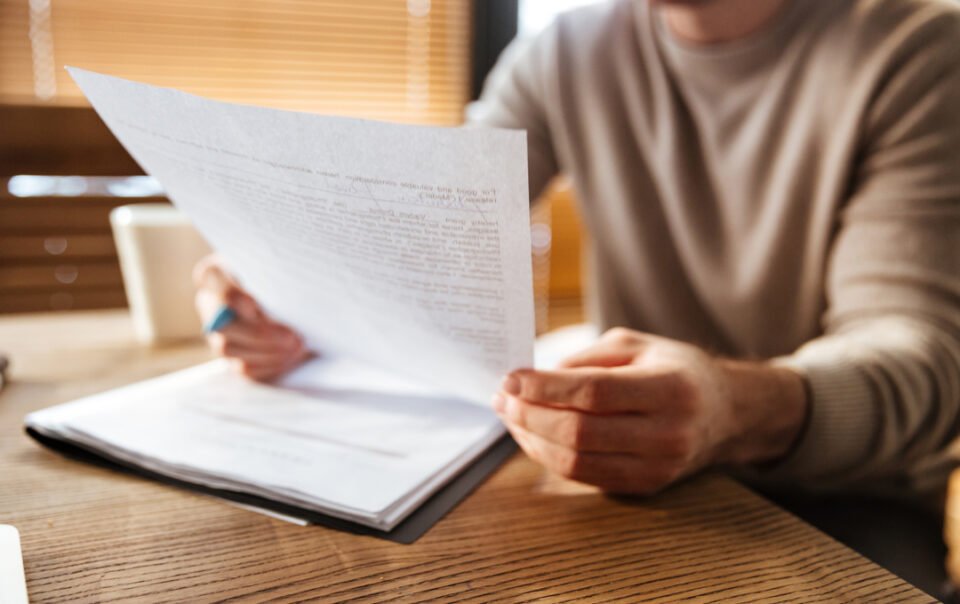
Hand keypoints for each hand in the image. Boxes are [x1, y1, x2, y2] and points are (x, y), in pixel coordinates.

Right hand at [193, 254, 308, 380]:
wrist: (289, 291)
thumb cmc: (283, 271)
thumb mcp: (280, 264)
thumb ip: (279, 272)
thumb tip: (296, 293)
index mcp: (215, 273)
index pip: (212, 277)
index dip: (231, 295)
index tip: (254, 306)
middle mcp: (210, 304)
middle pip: (223, 324)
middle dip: (259, 334)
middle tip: (292, 336)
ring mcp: (219, 333)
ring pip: (231, 349)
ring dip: (268, 352)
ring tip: (298, 347)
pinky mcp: (234, 356)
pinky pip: (244, 367)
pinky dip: (269, 365)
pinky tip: (292, 358)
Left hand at [494, 328, 807, 494]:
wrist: (726, 413)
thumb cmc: (675, 369)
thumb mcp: (636, 345)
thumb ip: (587, 359)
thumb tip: (534, 379)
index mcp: (670, 388)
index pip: (594, 393)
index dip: (545, 388)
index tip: (511, 378)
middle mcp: (668, 433)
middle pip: (580, 432)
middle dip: (530, 415)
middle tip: (503, 398)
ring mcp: (658, 466)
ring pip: (577, 462)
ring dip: (532, 440)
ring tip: (511, 416)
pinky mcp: (645, 486)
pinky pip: (586, 476)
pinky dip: (551, 458)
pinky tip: (533, 436)